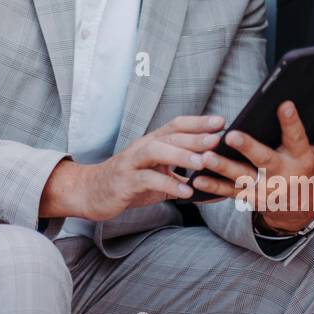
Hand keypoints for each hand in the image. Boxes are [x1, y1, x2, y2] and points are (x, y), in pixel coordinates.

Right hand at [70, 115, 226, 221]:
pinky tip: (185, 192)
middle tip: (218, 139)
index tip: (221, 121)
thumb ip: (181, 178)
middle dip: (195, 136)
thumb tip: (213, 186)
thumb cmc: (130, 183)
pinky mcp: (125, 181)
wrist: (92, 192)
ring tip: (202, 163)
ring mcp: (132, 163)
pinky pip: (147, 180)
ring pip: (156, 151)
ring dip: (181, 156)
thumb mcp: (158, 177)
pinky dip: (167, 184)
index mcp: (152, 143)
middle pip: (170, 136)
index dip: (198, 122)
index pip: (176, 125)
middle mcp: (142, 147)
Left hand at [187, 100, 313, 233]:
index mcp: (303, 160)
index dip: (291, 121)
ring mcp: (265, 189)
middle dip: (248, 147)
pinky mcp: (250, 199)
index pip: (298, 138)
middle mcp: (283, 175)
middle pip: (264, 159)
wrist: (303, 213)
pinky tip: (195, 178)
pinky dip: (212, 188)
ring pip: (241, 177)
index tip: (284, 104)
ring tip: (205, 157)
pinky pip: (229, 193)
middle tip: (232, 136)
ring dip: (222, 168)